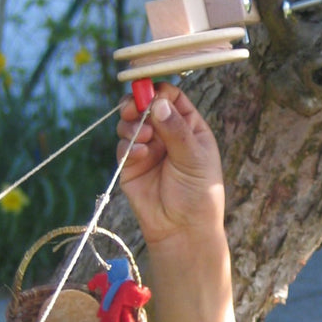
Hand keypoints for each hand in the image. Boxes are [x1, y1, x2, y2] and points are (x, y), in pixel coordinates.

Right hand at [117, 82, 224, 248]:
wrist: (182, 230)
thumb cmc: (198, 195)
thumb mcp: (194, 159)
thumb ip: (176, 130)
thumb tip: (158, 103)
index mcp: (189, 128)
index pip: (171, 97)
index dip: (159, 92)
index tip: (150, 94)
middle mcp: (167, 134)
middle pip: (145, 105)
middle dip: (137, 103)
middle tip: (133, 109)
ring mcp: (148, 148)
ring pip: (130, 122)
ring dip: (131, 124)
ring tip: (141, 137)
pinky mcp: (131, 164)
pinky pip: (123, 145)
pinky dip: (128, 146)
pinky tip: (140, 155)